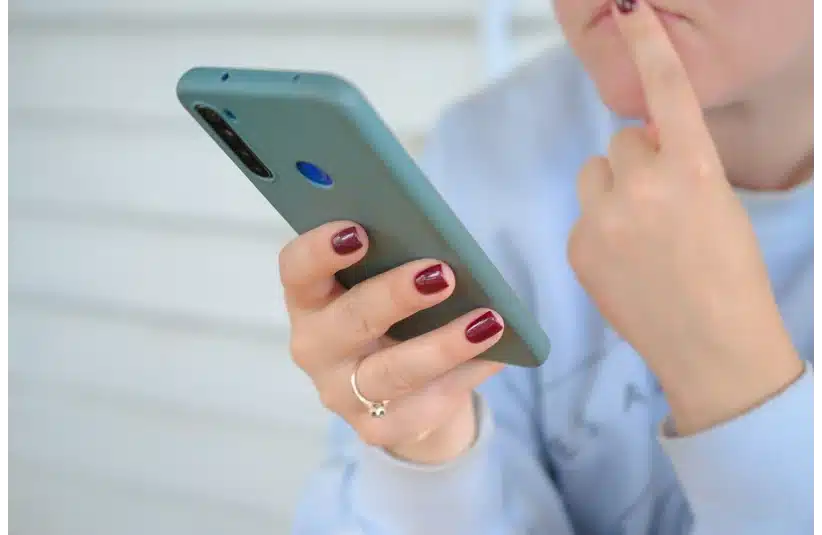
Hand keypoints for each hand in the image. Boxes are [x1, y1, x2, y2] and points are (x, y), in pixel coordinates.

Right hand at [280, 222, 503, 462]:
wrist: (402, 390)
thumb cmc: (393, 315)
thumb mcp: (385, 284)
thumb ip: (397, 261)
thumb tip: (446, 246)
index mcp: (310, 298)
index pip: (297, 270)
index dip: (320, 249)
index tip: (359, 230)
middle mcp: (316, 346)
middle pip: (349, 320)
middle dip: (395, 296)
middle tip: (442, 274)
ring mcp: (341, 394)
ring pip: (393, 371)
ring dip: (443, 344)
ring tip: (488, 321)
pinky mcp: (376, 428)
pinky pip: (425, 403)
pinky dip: (465, 375)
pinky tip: (495, 355)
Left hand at [568, 0, 802, 434]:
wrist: (713, 348)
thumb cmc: (731, 276)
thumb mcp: (720, 205)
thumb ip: (680, 166)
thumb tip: (642, 144)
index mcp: (694, 170)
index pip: (666, 92)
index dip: (649, 45)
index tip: (632, 8)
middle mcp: (644, 186)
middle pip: (622, 141)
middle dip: (639, 162)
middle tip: (662, 206)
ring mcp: (604, 219)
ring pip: (594, 173)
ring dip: (612, 189)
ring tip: (640, 234)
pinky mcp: (577, 248)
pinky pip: (582, 215)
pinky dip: (599, 229)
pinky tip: (625, 263)